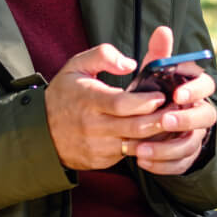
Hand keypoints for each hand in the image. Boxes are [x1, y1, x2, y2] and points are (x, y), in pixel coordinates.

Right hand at [44, 42, 166, 169]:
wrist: (40, 131)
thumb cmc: (65, 93)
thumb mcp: (77, 65)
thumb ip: (103, 56)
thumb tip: (129, 64)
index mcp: (88, 100)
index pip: (120, 104)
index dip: (144, 102)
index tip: (161, 95)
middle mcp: (92, 126)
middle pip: (133, 127)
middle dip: (159, 120)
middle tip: (177, 110)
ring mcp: (96, 147)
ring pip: (135, 145)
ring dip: (156, 136)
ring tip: (171, 122)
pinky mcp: (100, 161)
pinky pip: (128, 155)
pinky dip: (145, 146)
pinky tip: (156, 136)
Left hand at [122, 27, 216, 174]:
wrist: (153, 122)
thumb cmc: (155, 91)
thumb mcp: (155, 73)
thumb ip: (159, 55)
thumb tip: (162, 29)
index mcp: (195, 89)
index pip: (205, 85)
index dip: (194, 90)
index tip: (176, 93)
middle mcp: (200, 111)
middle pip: (206, 116)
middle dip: (186, 119)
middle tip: (164, 120)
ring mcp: (195, 136)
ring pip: (191, 144)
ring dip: (167, 148)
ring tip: (141, 149)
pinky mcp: (186, 156)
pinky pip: (180, 164)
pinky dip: (162, 165)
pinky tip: (142, 161)